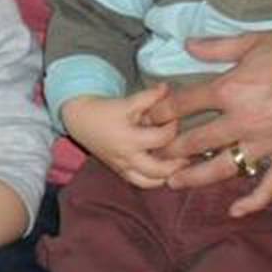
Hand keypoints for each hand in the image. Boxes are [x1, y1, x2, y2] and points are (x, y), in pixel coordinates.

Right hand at [61, 85, 184, 188]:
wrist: (80, 120)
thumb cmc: (105, 110)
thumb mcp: (127, 101)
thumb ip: (149, 96)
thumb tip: (167, 88)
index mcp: (129, 139)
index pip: (161, 138)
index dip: (173, 127)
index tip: (177, 118)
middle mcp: (127, 157)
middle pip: (159, 170)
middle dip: (177, 163)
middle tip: (191, 153)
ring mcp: (123, 167)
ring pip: (150, 182)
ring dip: (168, 176)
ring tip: (181, 166)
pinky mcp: (120, 171)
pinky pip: (140, 183)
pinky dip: (154, 181)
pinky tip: (167, 172)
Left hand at [145, 15, 271, 215]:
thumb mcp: (254, 40)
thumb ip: (217, 47)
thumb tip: (188, 46)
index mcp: (232, 89)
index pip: (186, 104)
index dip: (162, 111)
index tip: (148, 118)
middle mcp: (245, 121)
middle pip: (197, 142)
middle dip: (170, 149)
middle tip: (151, 156)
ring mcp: (268, 142)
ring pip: (224, 168)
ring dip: (197, 177)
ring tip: (174, 182)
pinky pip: (269, 185)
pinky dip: (252, 202)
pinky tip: (234, 211)